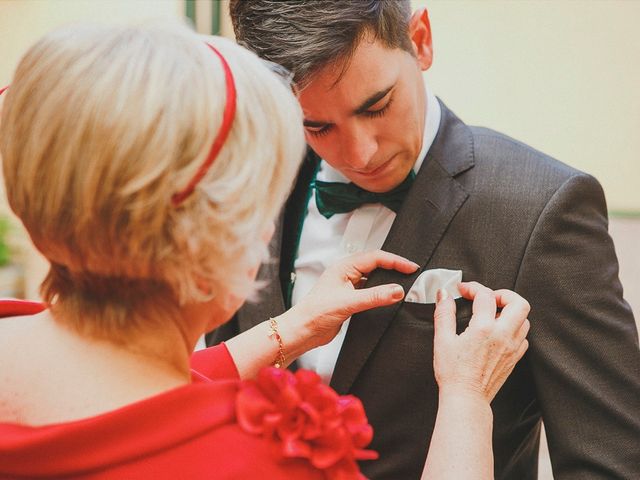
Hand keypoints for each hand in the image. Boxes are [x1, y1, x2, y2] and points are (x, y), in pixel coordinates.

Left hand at [289, 249, 418, 348]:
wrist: (302, 330)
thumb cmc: (314, 313)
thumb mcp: (348, 303)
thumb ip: (374, 296)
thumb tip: (397, 291)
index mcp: (344, 267)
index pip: (375, 258)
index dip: (395, 261)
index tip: (411, 267)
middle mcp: (346, 274)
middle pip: (375, 264)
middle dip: (394, 267)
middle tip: (411, 273)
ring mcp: (347, 286)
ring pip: (372, 278)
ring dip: (387, 280)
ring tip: (403, 284)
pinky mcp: (349, 299)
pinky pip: (369, 291)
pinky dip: (380, 292)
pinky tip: (387, 298)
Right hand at [433, 281, 529, 402]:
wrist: (466, 398)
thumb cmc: (452, 372)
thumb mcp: (442, 339)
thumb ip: (444, 313)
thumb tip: (444, 294)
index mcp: (484, 328)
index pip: (485, 295)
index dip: (473, 288)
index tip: (463, 290)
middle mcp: (503, 335)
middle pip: (519, 302)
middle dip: (504, 294)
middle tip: (489, 298)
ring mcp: (512, 348)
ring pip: (524, 319)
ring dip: (510, 312)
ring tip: (493, 314)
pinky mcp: (515, 358)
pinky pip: (523, 337)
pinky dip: (514, 329)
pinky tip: (499, 332)